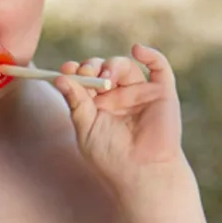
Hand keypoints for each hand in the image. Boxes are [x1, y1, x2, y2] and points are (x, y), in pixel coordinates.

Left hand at [55, 44, 183, 191]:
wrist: (141, 173)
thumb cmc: (111, 157)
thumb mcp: (85, 128)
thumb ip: (76, 102)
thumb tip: (60, 76)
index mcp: (97, 106)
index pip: (84, 80)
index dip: (75, 71)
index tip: (66, 69)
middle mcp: (118, 98)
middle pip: (102, 69)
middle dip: (92, 67)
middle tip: (86, 74)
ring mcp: (139, 94)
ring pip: (124, 66)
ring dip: (112, 66)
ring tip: (105, 79)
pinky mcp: (161, 93)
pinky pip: (159, 67)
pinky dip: (150, 54)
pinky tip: (137, 50)